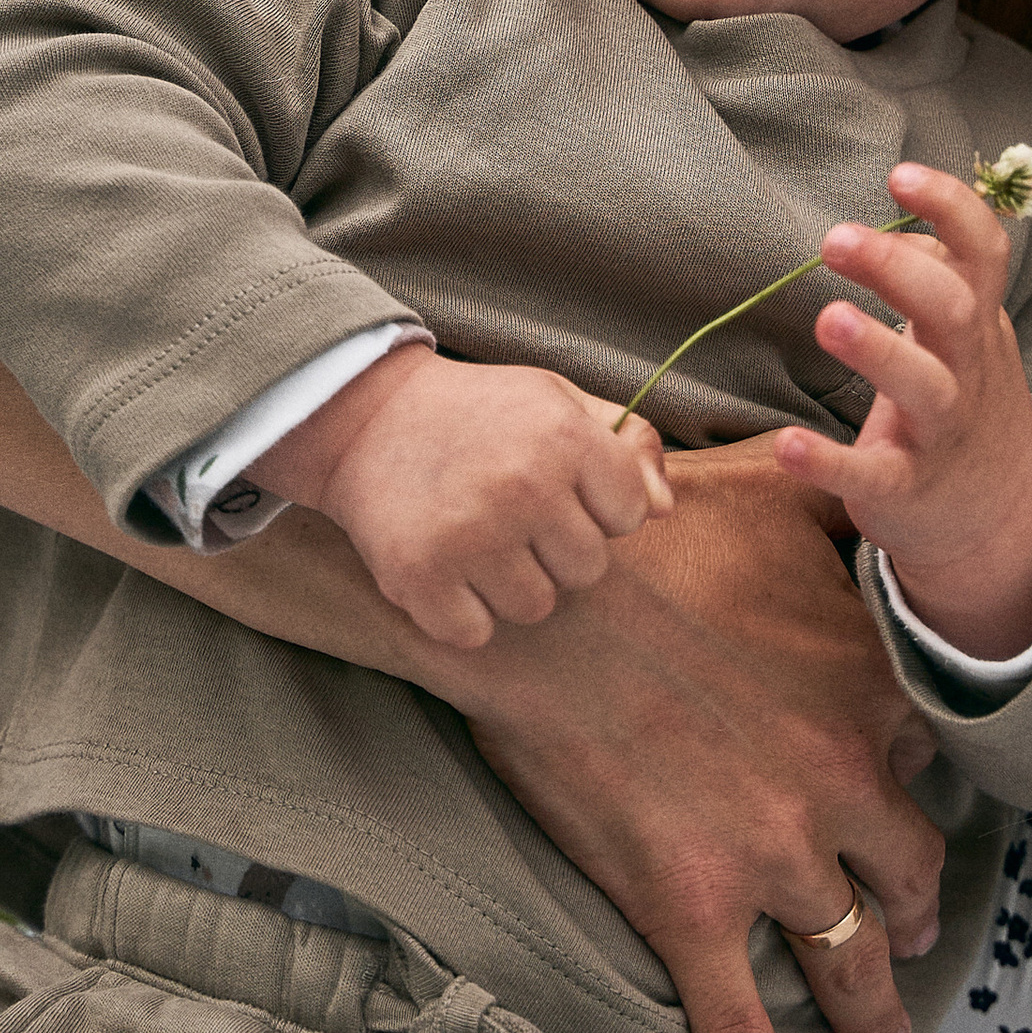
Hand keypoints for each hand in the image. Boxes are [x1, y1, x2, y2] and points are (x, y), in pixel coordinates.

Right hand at [259, 342, 673, 647]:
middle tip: (511, 513)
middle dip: (556, 548)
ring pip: (535, 606)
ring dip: (510, 583)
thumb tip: (664, 507)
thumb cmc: (478, 412)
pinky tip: (446, 565)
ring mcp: (470, 535)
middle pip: (587, 570)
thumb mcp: (557, 399)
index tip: (559, 486)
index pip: (630, 514)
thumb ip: (627, 444)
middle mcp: (522, 486)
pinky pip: (475, 633)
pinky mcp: (420, 576)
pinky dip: (460, 612)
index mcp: (563, 436)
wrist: (367, 419)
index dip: (598, 505)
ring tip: (478, 536)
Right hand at [440, 450, 946, 1032]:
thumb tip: (883, 458)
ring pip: (852, 960)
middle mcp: (841, 786)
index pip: (924, 760)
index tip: (902, 796)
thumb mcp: (773, 490)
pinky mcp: (690, 912)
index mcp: (866, 689)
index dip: (912, 781)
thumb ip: (841, 491)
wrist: (540, 598)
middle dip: (914, 906)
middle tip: (908, 928)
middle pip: (908, 873)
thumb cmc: (646, 529)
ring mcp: (770, 859)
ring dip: (874, 1010)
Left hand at [772, 162, 1031, 664]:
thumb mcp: (965, 334)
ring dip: (879, 351)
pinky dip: (829, 461)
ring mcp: (940, 432)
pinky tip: (787, 443)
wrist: (995, 517)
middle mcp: (967, 372)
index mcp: (976, 323)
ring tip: (829, 317)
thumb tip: (902, 228)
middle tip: (836, 238)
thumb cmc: (959, 398)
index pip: (985, 254)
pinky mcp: (905, 488)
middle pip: (953, 310)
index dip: (951, 209)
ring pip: (924, 388)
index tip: (899, 175)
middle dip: (899, 270)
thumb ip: (939, 276)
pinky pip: (871, 476)